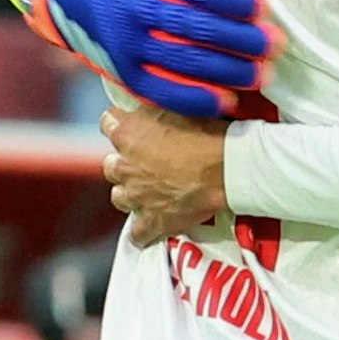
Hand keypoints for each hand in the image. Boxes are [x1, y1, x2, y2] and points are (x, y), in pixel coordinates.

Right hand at [23, 0, 282, 117]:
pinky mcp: (123, 71)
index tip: (262, 6)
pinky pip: (161, 90)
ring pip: (184, 62)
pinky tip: (227, 102)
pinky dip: (194, 100)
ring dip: (228, 72)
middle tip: (276, 44)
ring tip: (264, 74)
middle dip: (242, 39)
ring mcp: (127, 44)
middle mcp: (133, 9)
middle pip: (196, 29)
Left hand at [102, 104, 227, 245]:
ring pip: (119, 197)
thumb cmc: (210, 134)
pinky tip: (154, 222)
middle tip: (145, 159)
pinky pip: (139, 233)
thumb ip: (155, 110)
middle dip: (125, 161)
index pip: (108, 123)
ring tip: (148, 189)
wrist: (231, 168)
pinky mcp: (153, 221)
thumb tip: (148, 106)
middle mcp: (125, 166)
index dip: (120, 122)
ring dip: (131, 192)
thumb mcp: (179, 107)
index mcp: (128, 134)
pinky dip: (144, 229)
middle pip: (111, 164)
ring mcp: (137, 197)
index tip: (131, 123)